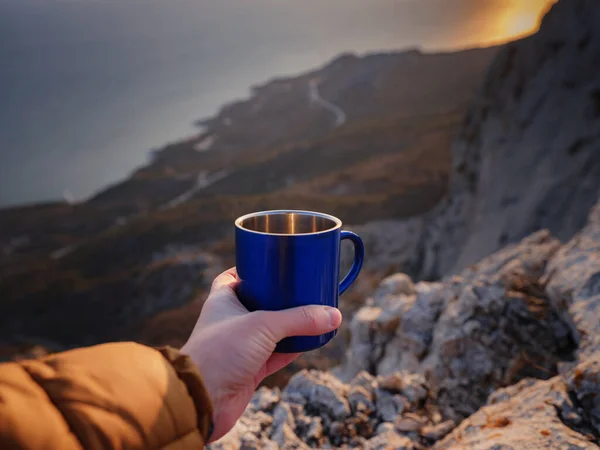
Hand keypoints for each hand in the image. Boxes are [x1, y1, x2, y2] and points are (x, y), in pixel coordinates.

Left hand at [180, 268, 342, 441]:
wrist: (201, 400)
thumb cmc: (221, 352)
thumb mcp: (263, 326)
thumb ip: (299, 319)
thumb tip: (334, 315)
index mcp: (224, 300)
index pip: (236, 276)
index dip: (253, 269)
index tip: (275, 264)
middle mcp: (231, 321)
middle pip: (260, 302)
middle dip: (281, 297)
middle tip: (304, 287)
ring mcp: (241, 346)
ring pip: (271, 330)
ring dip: (291, 324)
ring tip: (315, 312)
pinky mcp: (250, 369)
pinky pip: (277, 354)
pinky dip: (293, 349)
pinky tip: (311, 341)